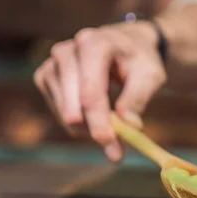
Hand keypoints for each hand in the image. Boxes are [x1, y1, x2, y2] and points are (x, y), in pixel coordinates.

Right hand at [33, 21, 165, 162]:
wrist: (125, 46)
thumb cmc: (139, 61)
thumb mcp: (150, 75)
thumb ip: (138, 98)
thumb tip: (128, 125)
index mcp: (94, 44)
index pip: (91, 91)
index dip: (99, 121)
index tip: (110, 145)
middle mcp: (67, 51)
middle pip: (74, 105)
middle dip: (95, 131)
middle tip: (116, 152)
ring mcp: (53, 64)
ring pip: (65, 113)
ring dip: (88, 129)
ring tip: (114, 127)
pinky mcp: (46, 77)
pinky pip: (59, 112)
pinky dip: (78, 123)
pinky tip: (96, 116)